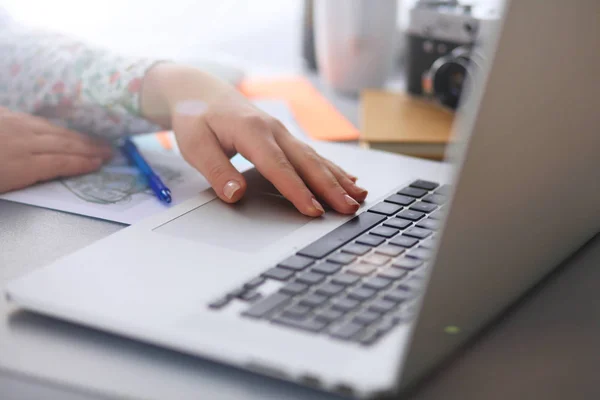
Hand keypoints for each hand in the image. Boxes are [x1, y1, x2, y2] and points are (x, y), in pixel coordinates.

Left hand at [0, 108, 112, 193]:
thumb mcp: (3, 186)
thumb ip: (26, 177)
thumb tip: (50, 169)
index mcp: (21, 166)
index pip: (60, 163)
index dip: (82, 163)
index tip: (100, 163)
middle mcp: (23, 141)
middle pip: (62, 144)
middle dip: (89, 147)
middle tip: (109, 149)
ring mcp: (14, 124)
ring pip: (52, 129)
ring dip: (76, 135)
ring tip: (92, 139)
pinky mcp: (3, 114)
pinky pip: (34, 118)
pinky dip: (53, 124)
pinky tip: (59, 126)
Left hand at [142, 64, 367, 216]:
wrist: (200, 89)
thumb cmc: (196, 117)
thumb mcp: (195, 144)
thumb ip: (216, 169)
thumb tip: (235, 194)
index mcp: (251, 131)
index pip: (278, 166)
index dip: (297, 191)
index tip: (313, 211)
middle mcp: (273, 129)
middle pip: (306, 162)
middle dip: (330, 187)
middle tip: (349, 208)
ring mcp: (282, 132)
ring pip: (315, 158)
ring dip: (338, 179)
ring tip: (358, 197)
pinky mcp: (284, 136)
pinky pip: (312, 154)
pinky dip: (332, 168)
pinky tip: (348, 180)